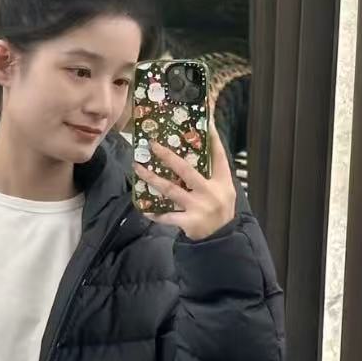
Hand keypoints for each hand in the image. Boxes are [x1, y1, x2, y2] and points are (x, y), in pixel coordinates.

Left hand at [145, 117, 237, 240]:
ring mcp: (199, 207)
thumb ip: (211, 174)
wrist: (221, 239)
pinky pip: (167, 216)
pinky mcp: (189, 222)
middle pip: (186, 169)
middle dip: (167, 156)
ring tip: (138, 167)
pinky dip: (155, 213)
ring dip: (152, 178)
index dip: (212, 138)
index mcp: (222, 181)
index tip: (205, 121)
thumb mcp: (224, 190)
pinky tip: (144, 208)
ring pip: (170, 189)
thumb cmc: (219, 210)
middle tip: (152, 144)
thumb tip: (193, 152)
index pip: (218, 155)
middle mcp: (210, 192)